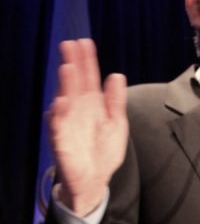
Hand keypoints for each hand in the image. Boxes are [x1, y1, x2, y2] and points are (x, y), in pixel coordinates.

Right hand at [48, 39, 127, 215]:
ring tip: (67, 67)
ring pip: (65, 101)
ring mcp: (68, 126)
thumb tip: (116, 75)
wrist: (95, 181)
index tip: (85, 42)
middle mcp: (77, 112)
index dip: (87, 61)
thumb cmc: (103, 151)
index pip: (89, 79)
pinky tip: (61, 102)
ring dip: (65, 85)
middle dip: (73, 65)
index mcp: (92, 106)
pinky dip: (59, 115)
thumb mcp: (116, 123)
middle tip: (70, 44)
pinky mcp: (62, 143)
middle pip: (74, 84)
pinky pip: (58, 128)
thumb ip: (115, 101)